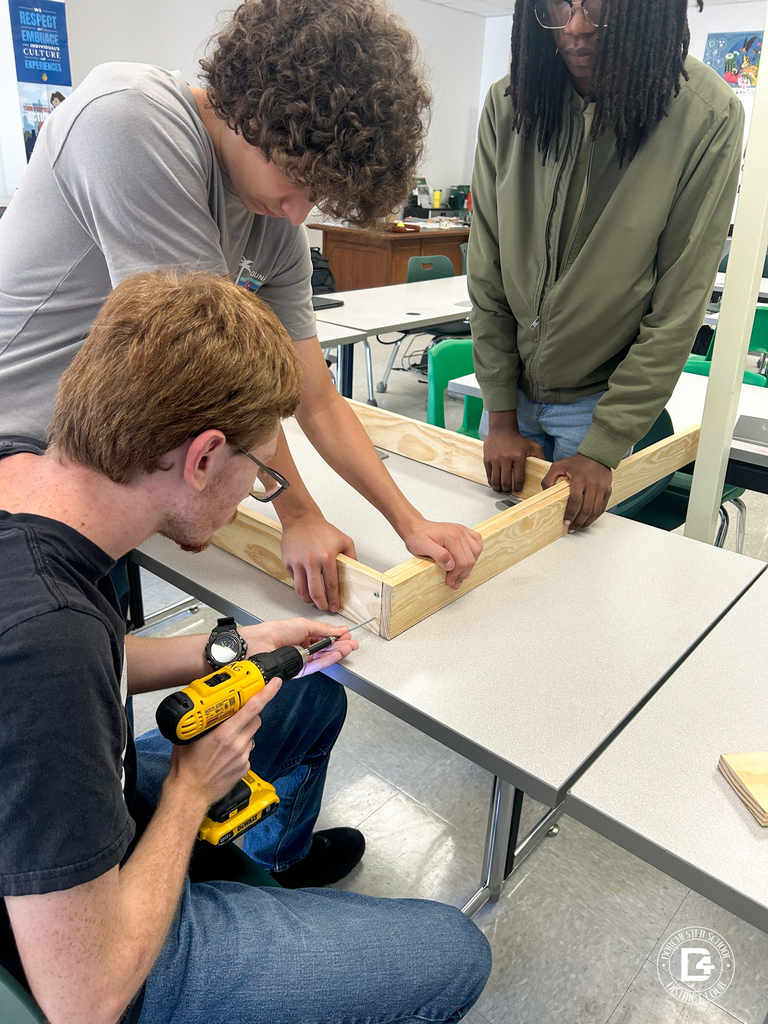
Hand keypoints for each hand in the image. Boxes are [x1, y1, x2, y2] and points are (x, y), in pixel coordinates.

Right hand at [169, 679, 280, 807]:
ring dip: (243, 733)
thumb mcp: (189, 736)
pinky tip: (225, 756)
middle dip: (251, 713)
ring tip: (225, 741)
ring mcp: (242, 757)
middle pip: (256, 719)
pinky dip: (240, 749)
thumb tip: (205, 708)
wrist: (189, 793)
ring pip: (251, 736)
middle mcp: (237, 744)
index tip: (274, 684)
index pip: (251, 707)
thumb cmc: (186, 768)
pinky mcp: (244, 768)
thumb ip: (202, 721)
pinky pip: (247, 751)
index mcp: (224, 733)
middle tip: (239, 714)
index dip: (266, 693)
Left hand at [241, 617, 358, 674]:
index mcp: (303, 634)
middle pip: (326, 648)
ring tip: (348, 648)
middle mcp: (303, 647)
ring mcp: (302, 659)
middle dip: (340, 645)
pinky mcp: (300, 670)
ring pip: (323, 657)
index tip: (347, 635)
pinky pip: (317, 666)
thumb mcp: (304, 625)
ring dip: (337, 653)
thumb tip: (338, 629)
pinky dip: (329, 660)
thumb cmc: (275, 631)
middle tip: (352, 643)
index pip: (324, 637)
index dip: (336, 636)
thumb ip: (323, 629)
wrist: (260, 643)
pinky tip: (337, 654)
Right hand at [280, 515, 356, 612]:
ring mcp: (297, 563)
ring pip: (301, 590)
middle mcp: (311, 561)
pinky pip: (293, 580)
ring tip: (313, 601)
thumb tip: (355, 573)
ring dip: (308, 599)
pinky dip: (299, 586)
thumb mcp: (344, 540)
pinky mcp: (287, 562)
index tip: (335, 607)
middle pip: (315, 592)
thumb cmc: (322, 529)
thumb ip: (351, 557)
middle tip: (324, 608)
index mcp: (327, 557)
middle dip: (321, 604)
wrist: (301, 519)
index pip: (331, 585)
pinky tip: (305, 586)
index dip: (334, 599)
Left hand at [401, 517, 483, 589]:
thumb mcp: (422, 547)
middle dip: (462, 574)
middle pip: (470, 559)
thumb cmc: (417, 536)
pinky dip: (475, 551)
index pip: (462, 562)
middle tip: (455, 581)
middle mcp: (458, 533)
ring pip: (476, 551)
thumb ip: (438, 555)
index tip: (450, 582)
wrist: (416, 527)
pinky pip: (477, 541)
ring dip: (470, 564)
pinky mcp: (463, 530)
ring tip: (461, 572)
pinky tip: (469, 557)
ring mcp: (462, 531)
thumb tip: (451, 564)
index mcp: (450, 537)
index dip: (456, 575)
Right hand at [484, 425, 545, 493]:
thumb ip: (540, 456)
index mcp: (518, 457)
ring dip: (498, 488)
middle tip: (509, 491)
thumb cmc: (517, 439)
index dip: (519, 488)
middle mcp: (506, 459)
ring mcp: (495, 460)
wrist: (502, 430)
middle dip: (508, 490)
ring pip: (496, 480)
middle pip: (506, 482)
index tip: (518, 490)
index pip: (519, 478)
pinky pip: (489, 475)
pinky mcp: (487, 460)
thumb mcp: (533, 445)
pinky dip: (491, 482)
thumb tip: (546, 467)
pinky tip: (495, 483)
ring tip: (501, 489)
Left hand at [541, 453, 612, 530]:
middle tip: (572, 528)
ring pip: (596, 511)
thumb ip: (549, 479)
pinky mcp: (608, 490)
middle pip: (587, 509)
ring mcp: (602, 488)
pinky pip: (602, 507)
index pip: (575, 500)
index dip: (570, 513)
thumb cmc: (576, 462)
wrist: (597, 454)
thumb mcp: (558, 465)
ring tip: (579, 527)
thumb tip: (545, 492)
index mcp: (580, 479)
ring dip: (588, 522)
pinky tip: (588, 520)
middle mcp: (592, 484)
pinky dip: (595, 516)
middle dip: (579, 522)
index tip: (566, 522)